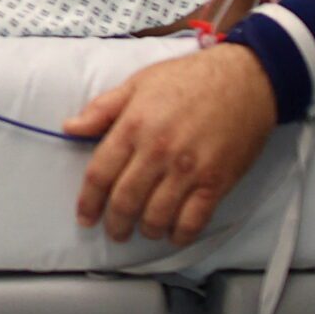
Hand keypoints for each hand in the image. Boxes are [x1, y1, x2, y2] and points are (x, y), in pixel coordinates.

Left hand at [64, 45, 278, 245]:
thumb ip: (102, 109)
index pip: (100, 175)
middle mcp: (158, 152)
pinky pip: (193, 220)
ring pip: (157, 216)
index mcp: (133, 127)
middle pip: (125, 201)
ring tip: (143, 231)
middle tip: (114, 232)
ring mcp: (188, 170)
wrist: (245, 80)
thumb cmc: (188, 79)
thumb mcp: (138, 83)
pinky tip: (173, 235)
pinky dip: (180, 234)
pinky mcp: (216, 181)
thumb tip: (69, 127)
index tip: (85, 217)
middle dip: (115, 224)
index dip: (88, 202)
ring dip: (145, 230)